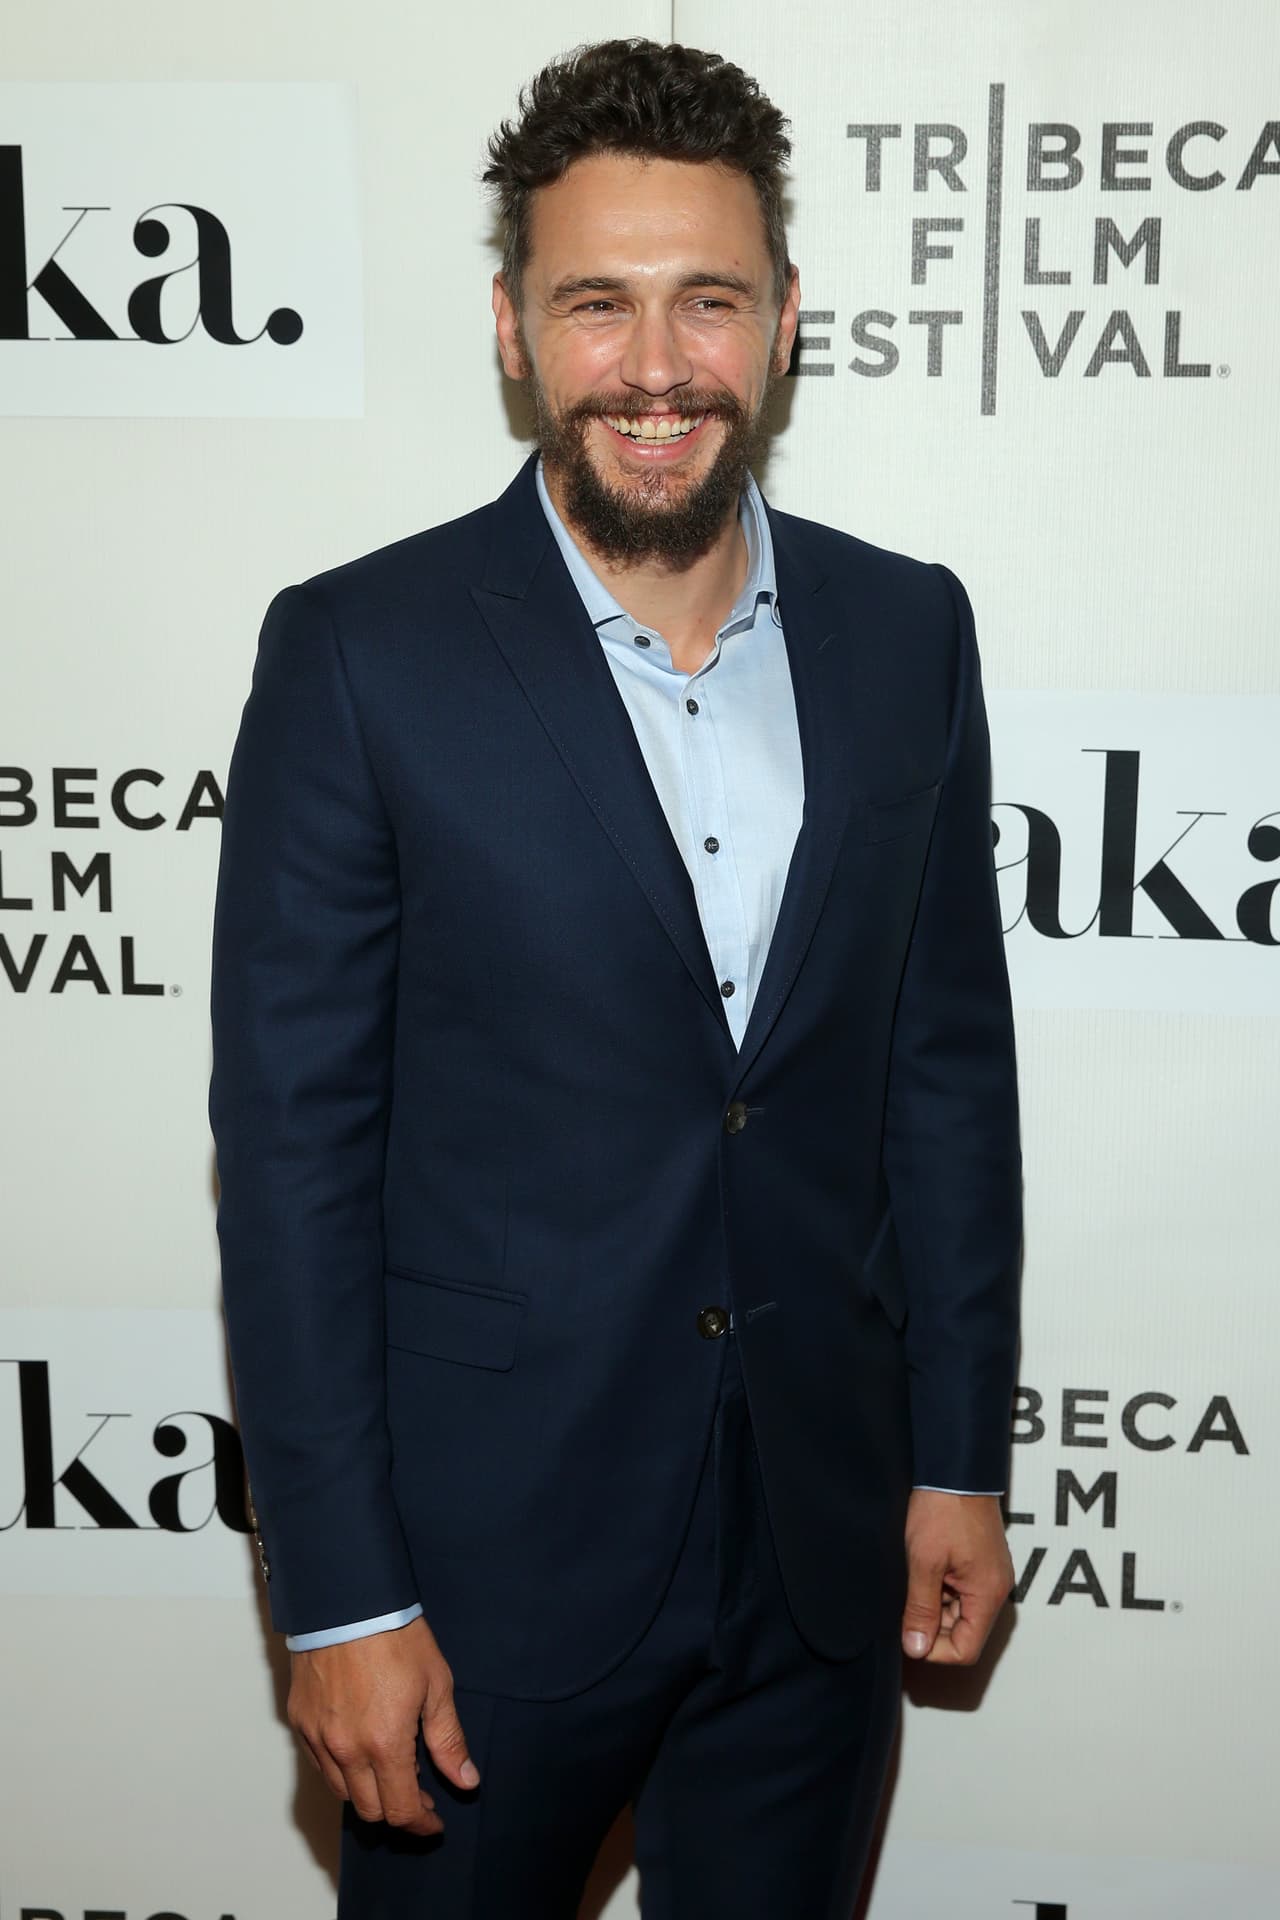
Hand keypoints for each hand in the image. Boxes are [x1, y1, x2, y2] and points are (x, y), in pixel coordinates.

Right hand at [287, 1614, 478, 1832]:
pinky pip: (320, 1764)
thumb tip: (466, 1781)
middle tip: (418, 1794)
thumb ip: (448, 1740)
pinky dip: (342, 1769)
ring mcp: (317, 1738)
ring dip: (368, 1792)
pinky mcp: (300, 1722)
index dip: (420, 1823)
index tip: (434, 1821)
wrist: (347, 1600)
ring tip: (391, 1768)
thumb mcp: (436, 1684)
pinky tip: (361, 1749)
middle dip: (396, 1810)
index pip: (400, 1810)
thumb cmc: (395, 1636)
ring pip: (341, 1791)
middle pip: (369, 1809)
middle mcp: (345, 1750)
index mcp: (384, 1744)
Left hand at [900, 1491, 1012, 1664]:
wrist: (956, 1469)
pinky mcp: (979, 1562)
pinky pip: (959, 1590)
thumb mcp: (924, 1562)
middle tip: (903, 1604)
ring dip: (932, 1604)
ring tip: (912, 1578)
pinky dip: (938, 1587)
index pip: (965, 1649)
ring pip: (958, 1611)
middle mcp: (994, 1590)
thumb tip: (915, 1647)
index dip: (934, 1650)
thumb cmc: (944, 1509)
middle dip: (930, 1625)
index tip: (907, 1635)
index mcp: (987, 1594)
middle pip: (962, 1631)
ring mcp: (988, 1575)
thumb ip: (920, 1608)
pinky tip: (921, 1568)